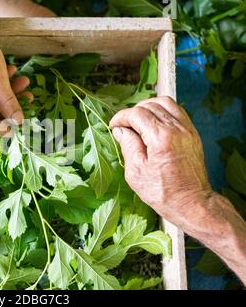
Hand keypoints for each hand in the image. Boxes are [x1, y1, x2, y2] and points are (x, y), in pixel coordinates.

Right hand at [109, 97, 245, 282]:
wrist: (191, 203)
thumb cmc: (162, 192)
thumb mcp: (136, 171)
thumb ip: (128, 145)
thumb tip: (120, 130)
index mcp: (160, 137)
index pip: (137, 114)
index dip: (121, 117)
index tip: (114, 126)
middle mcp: (176, 129)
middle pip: (150, 105)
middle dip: (133, 112)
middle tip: (124, 125)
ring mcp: (187, 130)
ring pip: (166, 103)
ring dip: (149, 107)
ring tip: (139, 121)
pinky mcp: (193, 134)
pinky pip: (177, 111)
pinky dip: (163, 112)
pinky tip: (154, 124)